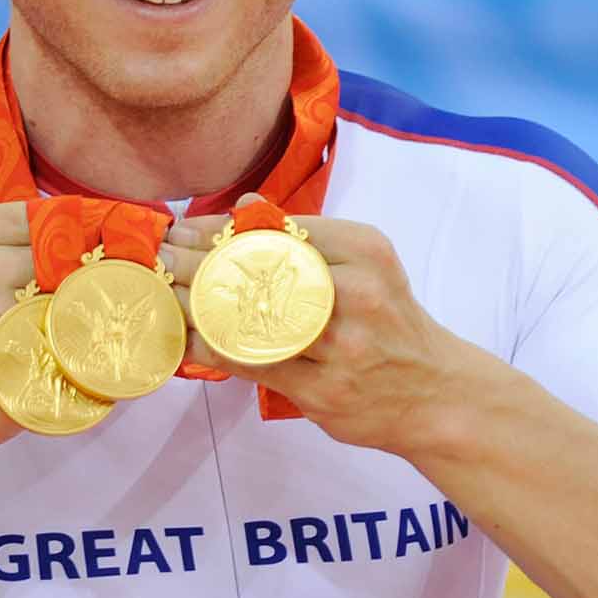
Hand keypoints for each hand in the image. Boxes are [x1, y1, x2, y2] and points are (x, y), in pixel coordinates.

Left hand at [163, 194, 491, 455]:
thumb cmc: (392, 323)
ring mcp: (340, 347)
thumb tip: (244, 205)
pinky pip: (252, 364)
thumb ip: (308, 239)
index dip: (219, 230)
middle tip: (159, 257)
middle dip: (196, 261)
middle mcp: (356, 294)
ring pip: (249, 320)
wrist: (438, 393)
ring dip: (193, 305)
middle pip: (257, 272)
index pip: (276, 231)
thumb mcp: (368, 267)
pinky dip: (212, 349)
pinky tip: (187, 337)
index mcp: (365, 251)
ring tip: (161, 292)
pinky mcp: (323, 391)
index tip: (182, 228)